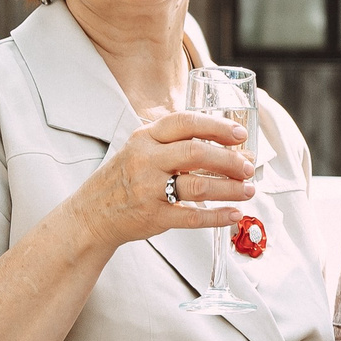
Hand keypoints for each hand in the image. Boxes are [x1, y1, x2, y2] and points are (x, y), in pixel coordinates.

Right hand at [64, 108, 254, 252]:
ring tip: (248, 190)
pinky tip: (233, 214)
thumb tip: (228, 147)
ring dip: (230, 189)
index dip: (216, 126)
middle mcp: (146, 160)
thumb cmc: (125, 178)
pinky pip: (192, 217)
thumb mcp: (141, 149)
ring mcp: (148, 190)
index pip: (185, 123)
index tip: (240, 135)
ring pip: (199, 187)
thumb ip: (176, 143)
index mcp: (145, 138)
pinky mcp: (153, 217)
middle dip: (230, 160)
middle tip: (248, 167)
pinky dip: (217, 217)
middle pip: (196, 153)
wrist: (92, 213)